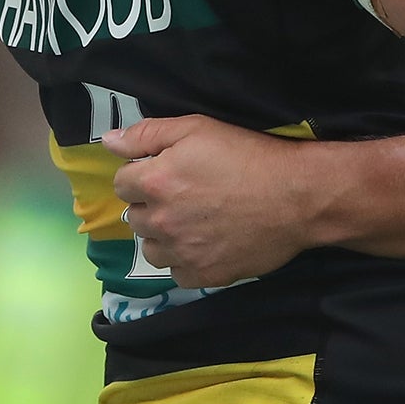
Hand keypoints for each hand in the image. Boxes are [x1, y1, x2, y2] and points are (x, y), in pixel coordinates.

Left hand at [106, 117, 328, 287]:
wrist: (296, 196)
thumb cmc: (248, 155)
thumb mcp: (198, 128)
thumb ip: (147, 134)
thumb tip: (108, 142)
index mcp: (155, 181)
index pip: (122, 183)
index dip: (142, 175)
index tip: (167, 172)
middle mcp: (160, 221)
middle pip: (135, 217)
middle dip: (152, 205)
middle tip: (186, 195)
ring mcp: (181, 252)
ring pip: (151, 248)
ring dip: (163, 236)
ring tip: (194, 222)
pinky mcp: (202, 275)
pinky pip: (176, 272)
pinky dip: (186, 259)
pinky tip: (207, 243)